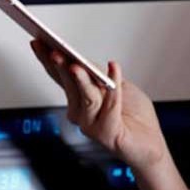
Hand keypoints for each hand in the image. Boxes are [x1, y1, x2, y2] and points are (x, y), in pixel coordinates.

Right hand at [30, 40, 168, 174]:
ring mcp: (90, 124)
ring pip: (86, 96)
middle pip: (68, 85)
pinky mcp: (107, 133)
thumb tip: (83, 61)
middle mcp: (80, 112)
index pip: (58, 75)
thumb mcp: (116, 85)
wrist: (151, 146)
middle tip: (54, 52)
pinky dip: (113, 88)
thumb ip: (98, 75)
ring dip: (81, 79)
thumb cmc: (134, 117)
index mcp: (79, 98)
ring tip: (77, 65)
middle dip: (61, 66)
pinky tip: (114, 69)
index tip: (38, 42)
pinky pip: (110, 107)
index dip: (46, 59)